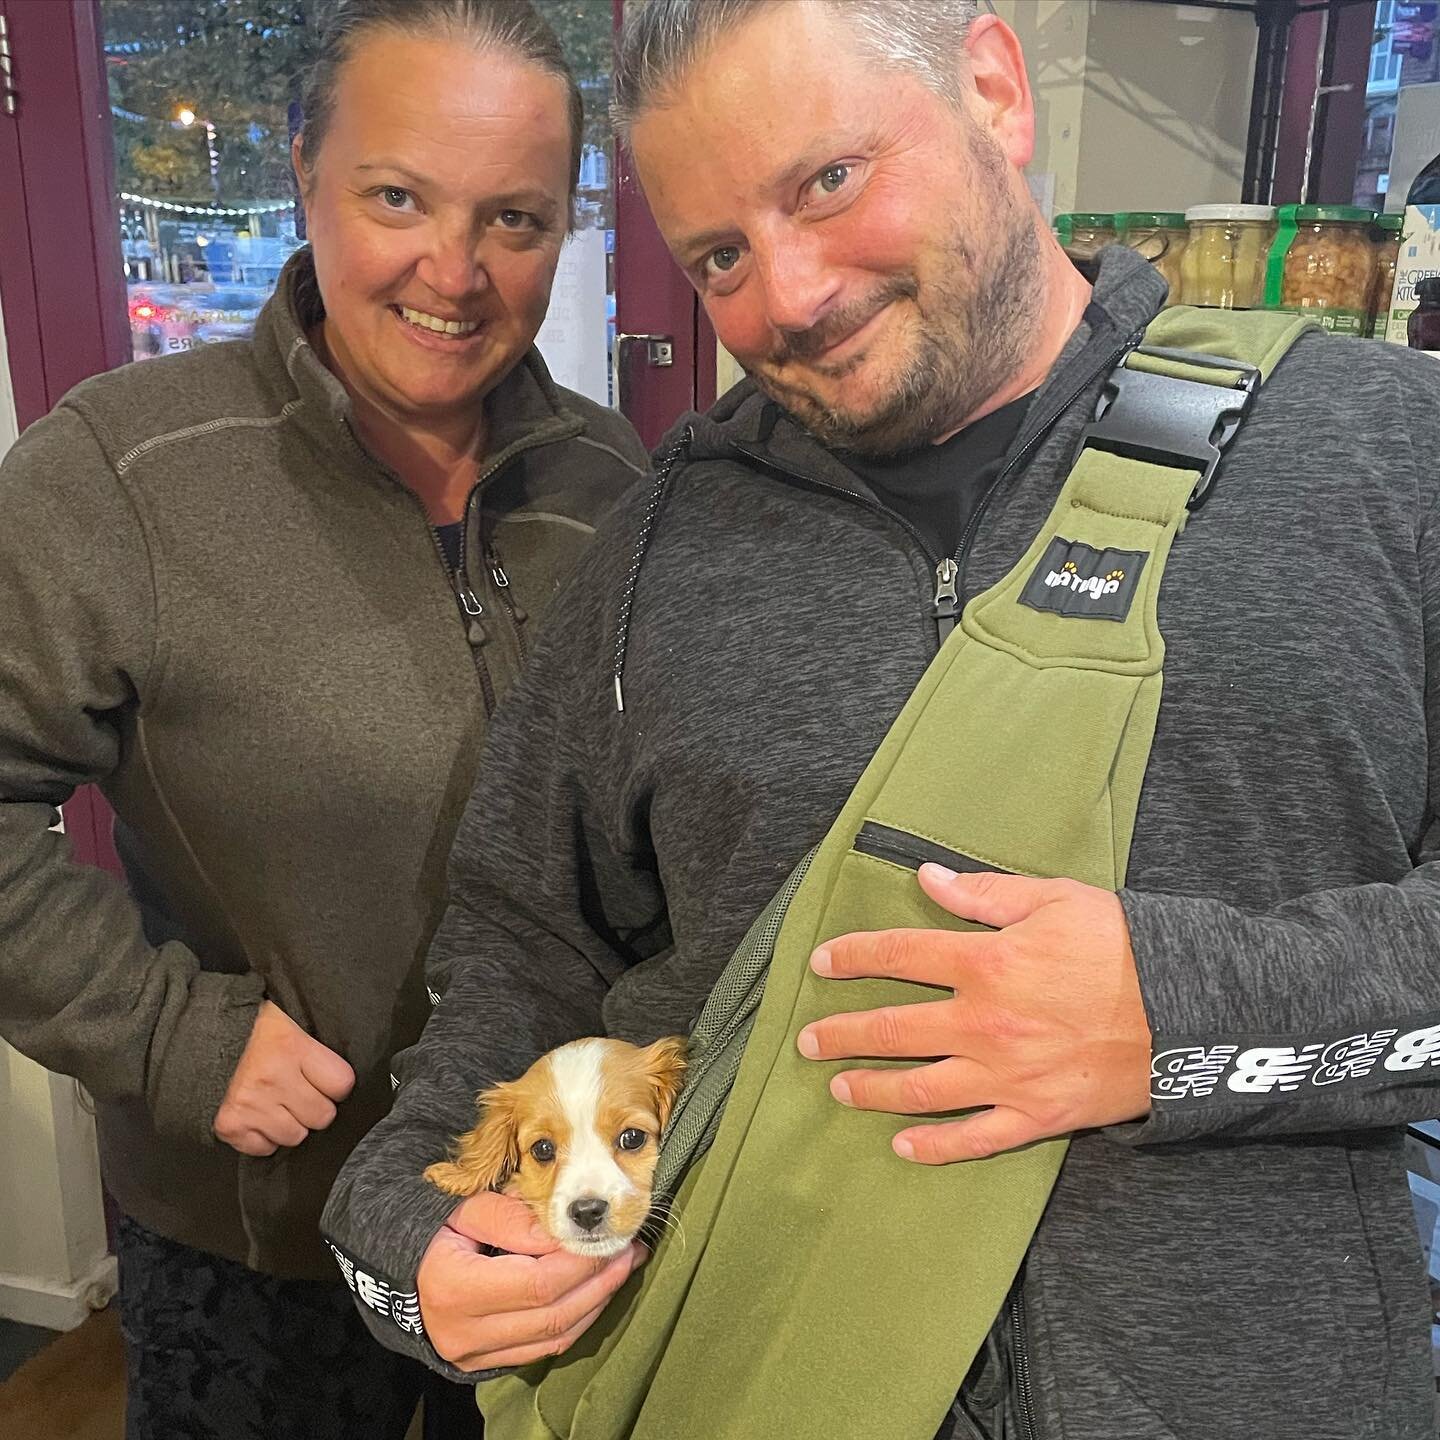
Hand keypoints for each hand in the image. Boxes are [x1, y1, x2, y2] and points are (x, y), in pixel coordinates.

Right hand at [213, 1000, 355, 1155]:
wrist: (191, 1035)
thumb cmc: (246, 1025)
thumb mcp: (285, 1019)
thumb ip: (311, 1045)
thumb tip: (337, 1073)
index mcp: (292, 1047)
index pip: (341, 1083)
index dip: (337, 1085)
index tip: (328, 1081)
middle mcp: (274, 1079)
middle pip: (322, 1116)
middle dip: (316, 1107)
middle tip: (301, 1094)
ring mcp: (250, 1106)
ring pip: (295, 1136)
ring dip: (291, 1124)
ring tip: (278, 1105)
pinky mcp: (229, 1126)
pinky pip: (264, 1148)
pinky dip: (264, 1138)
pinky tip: (258, 1117)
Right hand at [418, 1191, 644, 1371]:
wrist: (401, 1270)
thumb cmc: (436, 1230)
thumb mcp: (468, 1210)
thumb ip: (514, 1220)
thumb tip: (565, 1234)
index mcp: (455, 1289)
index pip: (537, 1283)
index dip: (581, 1263)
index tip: (611, 1237)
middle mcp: (464, 1334)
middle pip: (552, 1316)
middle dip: (599, 1282)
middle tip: (630, 1251)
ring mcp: (475, 1356)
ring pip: (553, 1338)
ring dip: (596, 1304)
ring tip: (622, 1269)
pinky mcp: (485, 1364)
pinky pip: (542, 1349)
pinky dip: (575, 1321)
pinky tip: (595, 1293)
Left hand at [796, 865, 1152, 1163]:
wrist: (1192, 1013)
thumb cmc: (1125, 947)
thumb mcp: (1055, 899)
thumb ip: (984, 894)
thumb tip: (927, 879)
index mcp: (985, 962)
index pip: (897, 956)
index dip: (852, 957)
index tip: (821, 963)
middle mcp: (983, 1023)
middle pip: (891, 1030)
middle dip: (841, 1035)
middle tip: (808, 1041)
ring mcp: (1006, 1076)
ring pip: (918, 1089)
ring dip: (870, 1090)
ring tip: (839, 1089)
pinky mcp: (1035, 1116)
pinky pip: (972, 1139)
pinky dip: (933, 1147)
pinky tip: (902, 1146)